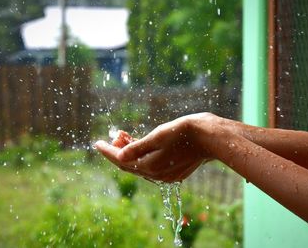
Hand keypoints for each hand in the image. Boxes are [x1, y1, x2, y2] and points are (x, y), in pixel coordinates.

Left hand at [95, 113, 225, 181]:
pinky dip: (142, 155)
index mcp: (151, 167)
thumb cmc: (184, 133)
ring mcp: (166, 174)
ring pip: (141, 164)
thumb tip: (119, 156)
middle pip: (130, 165)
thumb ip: (137, 147)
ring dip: (131, 152)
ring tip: (124, 135)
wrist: (210, 137)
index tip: (97, 143)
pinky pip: (151, 165)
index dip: (108, 151)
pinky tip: (140, 143)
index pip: (121, 161)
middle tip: (113, 135)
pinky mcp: (173, 171)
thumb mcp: (157, 136)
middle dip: (118, 151)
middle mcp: (157, 175)